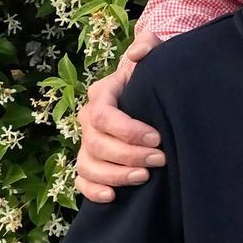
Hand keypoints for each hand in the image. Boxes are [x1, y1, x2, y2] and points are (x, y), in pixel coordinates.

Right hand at [75, 30, 165, 202]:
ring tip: (145, 177)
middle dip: (128, 155)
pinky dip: (93, 191)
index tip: (157, 138)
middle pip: (96, 144)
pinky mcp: (89, 162)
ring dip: (114, 176)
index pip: (104, 116)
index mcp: (102, 94)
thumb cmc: (152, 73)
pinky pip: (81, 181)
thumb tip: (137, 55)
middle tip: (161, 159)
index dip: (128, 131)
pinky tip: (113, 196)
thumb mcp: (154, 53)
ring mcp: (86, 142)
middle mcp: (88, 119)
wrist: (152, 89)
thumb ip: (148, 46)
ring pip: (87, 165)